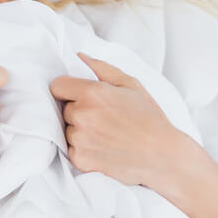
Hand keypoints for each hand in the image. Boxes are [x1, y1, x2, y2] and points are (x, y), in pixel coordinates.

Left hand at [49, 52, 180, 186]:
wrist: (161, 154)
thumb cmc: (149, 117)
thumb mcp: (131, 84)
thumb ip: (102, 68)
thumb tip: (80, 57)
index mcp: (92, 93)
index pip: (57, 86)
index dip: (68, 89)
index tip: (80, 94)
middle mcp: (82, 115)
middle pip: (64, 108)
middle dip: (78, 109)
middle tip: (102, 115)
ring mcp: (80, 139)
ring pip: (67, 129)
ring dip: (80, 130)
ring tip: (105, 132)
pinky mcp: (80, 160)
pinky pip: (71, 149)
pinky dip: (83, 148)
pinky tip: (103, 146)